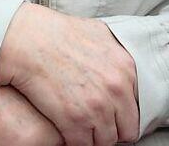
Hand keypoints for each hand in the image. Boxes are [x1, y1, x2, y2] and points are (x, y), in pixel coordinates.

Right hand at [0, 3, 138, 145]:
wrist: (29, 40)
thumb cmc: (58, 33)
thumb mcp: (100, 34)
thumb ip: (116, 55)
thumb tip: (121, 68)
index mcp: (126, 69)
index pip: (139, 108)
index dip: (124, 113)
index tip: (115, 115)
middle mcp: (116, 90)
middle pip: (126, 129)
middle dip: (113, 129)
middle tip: (99, 124)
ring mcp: (96, 107)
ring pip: (106, 141)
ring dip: (94, 136)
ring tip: (83, 127)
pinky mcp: (74, 121)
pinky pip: (83, 145)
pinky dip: (76, 141)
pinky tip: (69, 130)